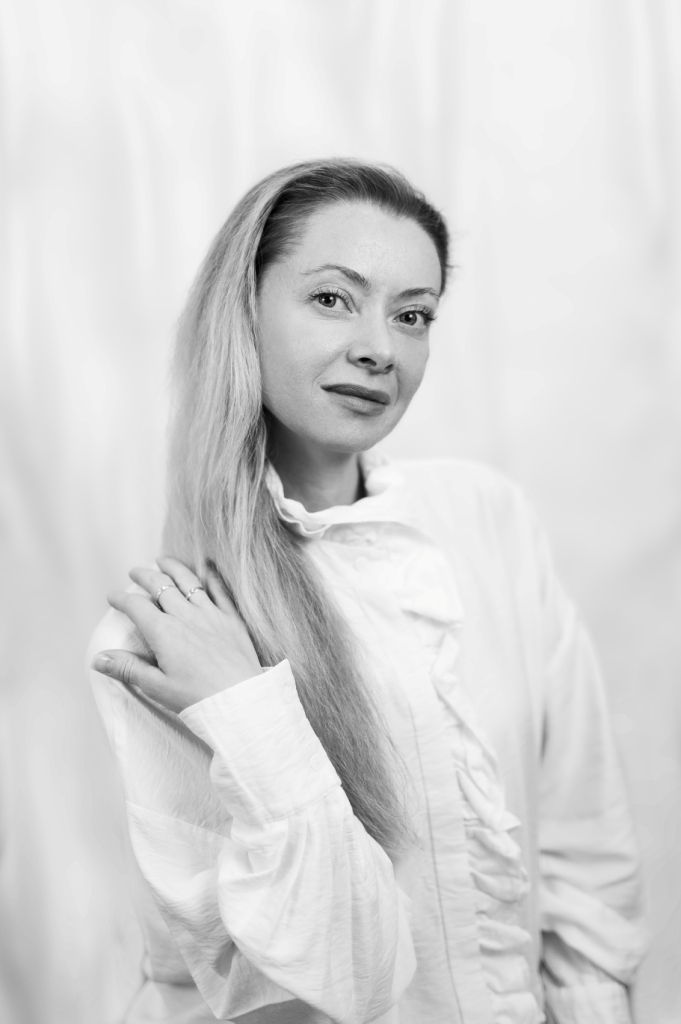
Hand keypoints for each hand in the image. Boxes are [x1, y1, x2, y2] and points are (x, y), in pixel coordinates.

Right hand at [92, 556, 262, 713]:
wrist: (240, 701)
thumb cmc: (198, 699)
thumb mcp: (157, 687)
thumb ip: (127, 669)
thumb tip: (98, 659)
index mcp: (164, 633)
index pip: (136, 607)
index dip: (121, 599)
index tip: (112, 596)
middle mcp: (186, 617)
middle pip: (161, 587)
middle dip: (144, 576)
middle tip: (135, 572)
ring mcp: (211, 615)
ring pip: (189, 582)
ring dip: (173, 568)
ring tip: (163, 560)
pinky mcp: (231, 619)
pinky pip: (220, 590)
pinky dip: (211, 576)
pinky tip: (207, 567)